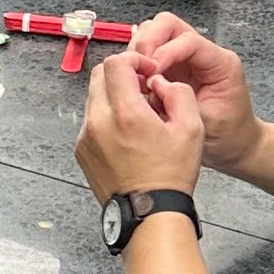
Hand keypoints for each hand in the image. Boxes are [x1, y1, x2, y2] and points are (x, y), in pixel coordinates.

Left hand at [76, 49, 204, 202]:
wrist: (150, 214)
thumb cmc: (170, 176)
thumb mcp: (191, 129)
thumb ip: (177, 92)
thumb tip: (159, 81)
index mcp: (126, 114)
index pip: (115, 63)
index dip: (134, 59)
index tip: (147, 70)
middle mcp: (99, 122)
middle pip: (100, 75)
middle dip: (122, 74)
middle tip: (142, 87)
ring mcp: (86, 137)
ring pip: (94, 97)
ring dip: (114, 96)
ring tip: (137, 114)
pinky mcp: (81, 151)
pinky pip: (90, 120)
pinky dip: (106, 118)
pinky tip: (126, 134)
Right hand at [128, 12, 260, 174]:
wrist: (236, 145)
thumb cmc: (227, 136)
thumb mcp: (205, 123)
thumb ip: (178, 100)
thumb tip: (149, 83)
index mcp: (221, 63)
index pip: (188, 41)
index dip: (164, 53)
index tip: (149, 75)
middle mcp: (204, 53)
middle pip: (168, 24)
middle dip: (148, 42)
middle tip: (137, 68)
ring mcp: (188, 57)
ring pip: (156, 32)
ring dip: (141, 48)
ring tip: (135, 75)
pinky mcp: (175, 65)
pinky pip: (152, 49)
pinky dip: (139, 59)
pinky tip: (136, 79)